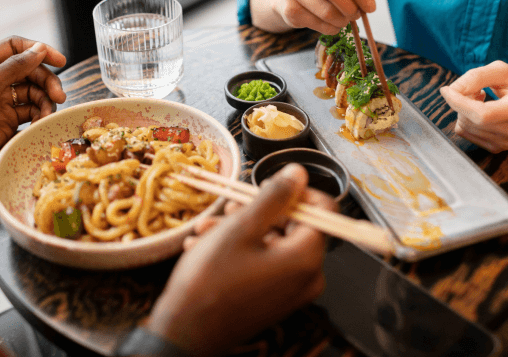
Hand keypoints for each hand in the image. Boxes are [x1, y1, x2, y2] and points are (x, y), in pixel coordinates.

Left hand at [0, 36, 66, 195]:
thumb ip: (13, 67)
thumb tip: (40, 48)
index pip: (14, 47)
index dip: (38, 50)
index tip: (60, 60)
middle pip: (29, 70)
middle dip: (46, 81)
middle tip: (59, 96)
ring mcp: (0, 100)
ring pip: (33, 91)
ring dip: (45, 100)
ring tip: (48, 114)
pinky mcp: (8, 120)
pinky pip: (31, 110)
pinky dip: (39, 114)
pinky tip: (41, 123)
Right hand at [147, 164, 335, 356]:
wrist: (184, 334)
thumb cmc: (210, 281)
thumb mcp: (241, 227)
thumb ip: (274, 197)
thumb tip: (299, 173)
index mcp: (307, 257)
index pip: (323, 209)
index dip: (297, 191)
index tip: (267, 185)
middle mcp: (307, 277)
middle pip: (294, 225)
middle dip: (258, 211)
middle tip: (228, 206)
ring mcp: (290, 291)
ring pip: (273, 243)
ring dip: (240, 230)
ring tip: (205, 230)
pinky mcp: (273, 299)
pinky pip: (265, 264)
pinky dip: (239, 251)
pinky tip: (206, 248)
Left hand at [439, 61, 507, 152]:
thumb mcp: (503, 71)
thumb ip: (476, 77)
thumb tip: (451, 90)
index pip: (481, 114)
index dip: (459, 102)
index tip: (446, 89)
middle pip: (470, 120)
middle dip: (461, 101)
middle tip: (476, 89)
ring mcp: (506, 143)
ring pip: (464, 126)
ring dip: (464, 110)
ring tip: (482, 99)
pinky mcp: (498, 148)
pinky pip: (466, 133)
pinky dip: (467, 120)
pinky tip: (482, 111)